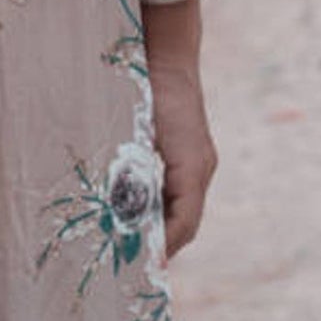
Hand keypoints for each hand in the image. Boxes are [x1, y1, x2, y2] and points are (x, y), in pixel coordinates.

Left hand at [144, 13, 217, 258]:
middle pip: (183, 221)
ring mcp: (196, 162)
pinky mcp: (187, 155)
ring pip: (179, 208)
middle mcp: (199, 169)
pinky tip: (133, 214)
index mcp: (193, 168)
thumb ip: (136, 172)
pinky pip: (175, 192)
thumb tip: (121, 212)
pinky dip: (157, 208)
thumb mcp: (141, 134)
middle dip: (160, 245)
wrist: (166, 55)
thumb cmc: (153, 90)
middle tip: (130, 266)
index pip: (184, 223)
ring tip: (129, 249)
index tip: (142, 266)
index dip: (164, 248)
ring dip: (157, 228)